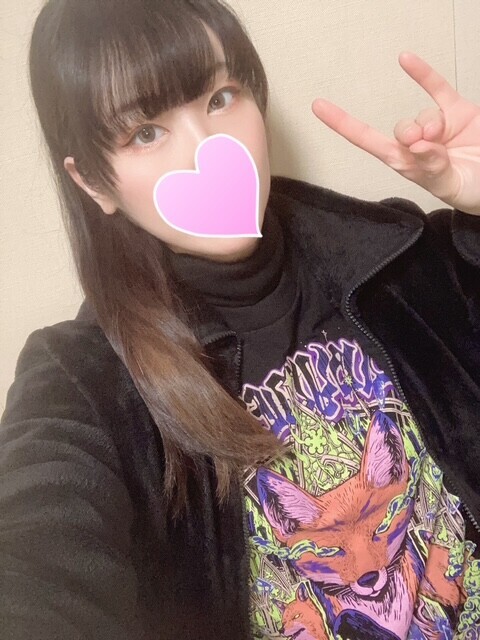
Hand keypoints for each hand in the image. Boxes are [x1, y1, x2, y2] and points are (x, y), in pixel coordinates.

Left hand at [312, 52, 479, 214]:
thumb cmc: (471, 190)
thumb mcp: (451, 185)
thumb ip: (434, 167)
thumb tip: (417, 145)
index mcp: (406, 165)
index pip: (368, 142)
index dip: (344, 125)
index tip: (319, 107)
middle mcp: (416, 146)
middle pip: (401, 129)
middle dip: (411, 132)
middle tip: (427, 142)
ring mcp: (436, 127)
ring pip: (423, 114)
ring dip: (432, 123)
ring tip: (444, 137)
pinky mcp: (456, 112)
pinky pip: (437, 88)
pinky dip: (422, 74)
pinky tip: (404, 60)